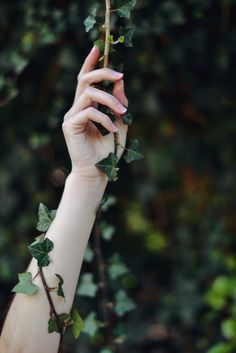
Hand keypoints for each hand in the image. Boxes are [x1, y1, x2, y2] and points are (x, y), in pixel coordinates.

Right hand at [62, 46, 128, 179]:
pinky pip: (89, 112)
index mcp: (86, 106)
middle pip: (85, 80)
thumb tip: (120, 81)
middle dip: (103, 72)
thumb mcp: (119, 122)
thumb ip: (119, 103)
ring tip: (123, 112)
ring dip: (110, 100)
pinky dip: (104, 118)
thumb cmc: (107, 150)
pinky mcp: (69, 125)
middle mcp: (76, 108)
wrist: (98, 172)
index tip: (97, 48)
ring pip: (89, 94)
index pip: (85, 80)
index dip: (90, 63)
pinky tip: (112, 129)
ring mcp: (71, 116)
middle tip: (120, 75)